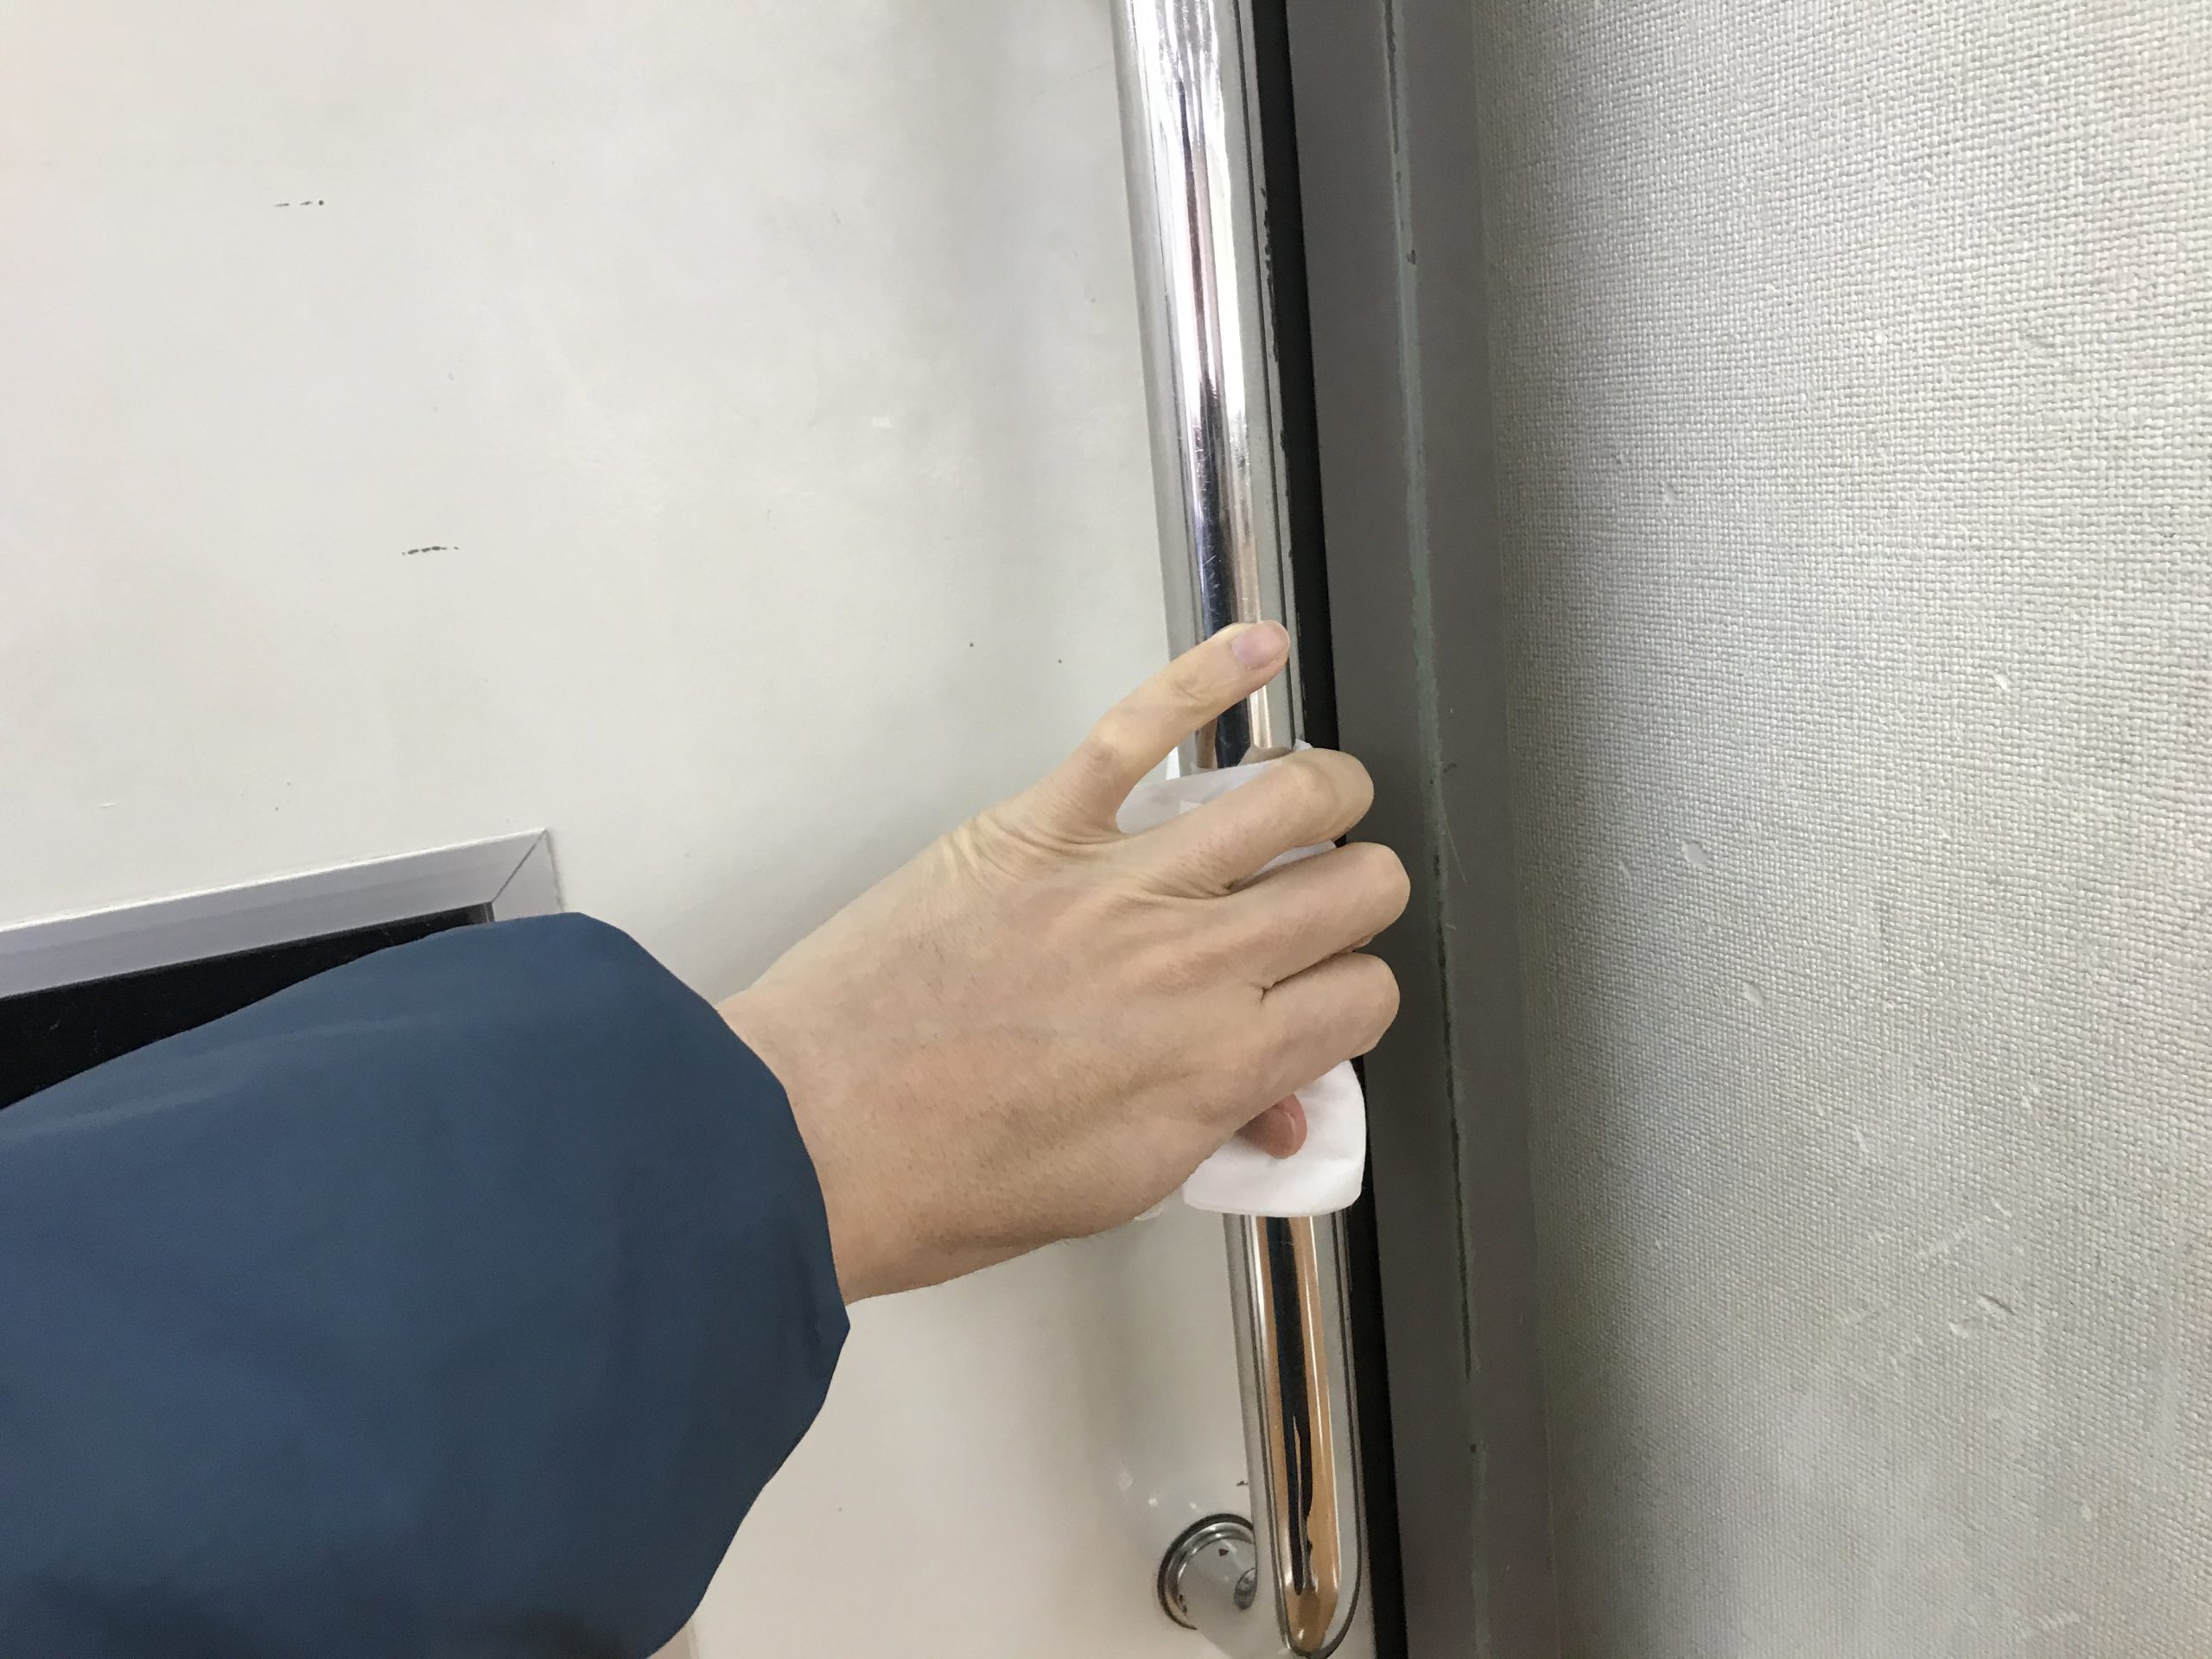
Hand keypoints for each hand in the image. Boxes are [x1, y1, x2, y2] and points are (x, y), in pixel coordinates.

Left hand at [720, 624, 1407, 1299]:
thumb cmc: (951, 1181)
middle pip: (1355, 888)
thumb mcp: (1114, 1188)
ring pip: (1291, 796)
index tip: (1320, 995)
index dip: (1353, 993)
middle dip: (1358, 892)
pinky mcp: (1043, 825)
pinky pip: (1143, 727)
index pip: (1363, 997)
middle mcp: (1198, 963)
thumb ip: (1212, 1129)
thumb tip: (1276, 1106)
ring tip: (1316, 799)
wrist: (811, 1139)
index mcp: (1221, 1066)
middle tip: (1319, 901)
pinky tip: (1258, 644)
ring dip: (1326, 792)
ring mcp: (1122, 883)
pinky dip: (1209, 673)